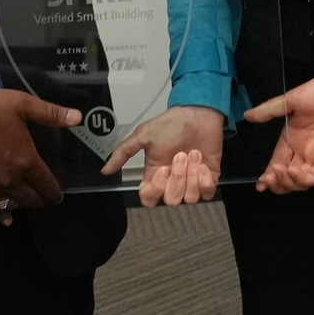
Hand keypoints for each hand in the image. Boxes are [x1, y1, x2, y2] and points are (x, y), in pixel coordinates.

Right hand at [0, 86, 79, 210]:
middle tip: (45, 198)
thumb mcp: (22, 104)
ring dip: (23, 203)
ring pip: (13, 203)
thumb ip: (51, 114)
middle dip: (41, 199)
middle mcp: (11, 179)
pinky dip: (1, 214)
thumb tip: (78, 118)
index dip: (55, 192)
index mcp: (26, 160)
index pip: (46, 183)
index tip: (58, 196)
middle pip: (31, 197)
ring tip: (28, 202)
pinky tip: (6, 219)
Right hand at [99, 105, 225, 206]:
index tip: (162, 169)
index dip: (155, 190)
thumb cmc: (171, 123)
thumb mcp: (143, 135)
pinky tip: (203, 164)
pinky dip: (205, 180)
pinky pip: (207, 194)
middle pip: (171, 200)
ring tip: (193, 154)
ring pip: (189, 198)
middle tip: (180, 155)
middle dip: (177, 178)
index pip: (149, 199)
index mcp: (155, 175)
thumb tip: (104, 170)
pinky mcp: (209, 180)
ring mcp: (191, 183)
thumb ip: (123, 153)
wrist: (198, 114)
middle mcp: (172, 182)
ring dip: (191, 175)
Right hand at [244, 67, 313, 192]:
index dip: (268, 175)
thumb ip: (270, 110)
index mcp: (290, 139)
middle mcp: (301, 151)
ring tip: (279, 173)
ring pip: (299, 182)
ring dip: (286, 183)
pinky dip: (302, 179)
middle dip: (275, 182)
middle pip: (286, 177)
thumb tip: (247, 115)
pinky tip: (293, 171)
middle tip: (267, 179)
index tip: (260, 184)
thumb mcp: (291, 99)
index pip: (276, 162)